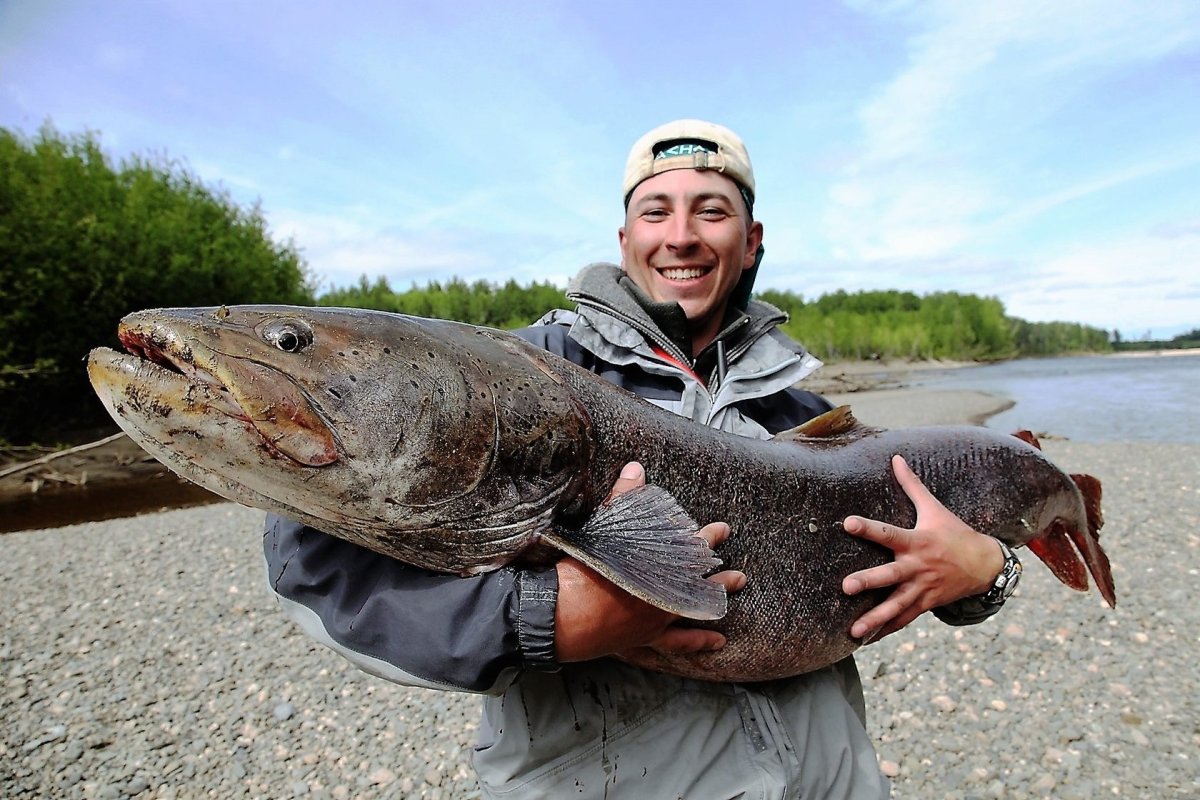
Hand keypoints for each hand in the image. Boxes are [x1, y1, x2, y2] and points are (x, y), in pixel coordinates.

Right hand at [554, 462, 745, 662]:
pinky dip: (696, 644)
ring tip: (732, 608)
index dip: (708, 536)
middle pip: (700, 583)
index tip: (723, 530)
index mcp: (660, 566)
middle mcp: (665, 595)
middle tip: (739, 576)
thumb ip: (623, 498)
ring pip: (693, 614)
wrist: (565, 611)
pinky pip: (675, 644)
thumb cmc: (584, 570)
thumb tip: (636, 469)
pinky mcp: (642, 639)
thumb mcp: (604, 528)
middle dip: (719, 577)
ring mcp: (656, 619)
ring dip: (715, 608)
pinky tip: (715, 645)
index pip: (692, 547)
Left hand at [841, 455, 1004, 641]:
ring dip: (875, 618)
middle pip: (890, 575)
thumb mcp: (934, 508)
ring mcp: (921, 588)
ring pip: (896, 606)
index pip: (888, 532)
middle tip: (846, 586)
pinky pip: (904, 619)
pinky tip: (867, 640)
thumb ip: (911, 485)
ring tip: (854, 631)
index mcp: (916, 541)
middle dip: (869, 581)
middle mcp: (917, 567)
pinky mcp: (925, 603)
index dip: (868, 528)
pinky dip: (887, 630)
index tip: (848, 523)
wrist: (985, 565)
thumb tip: (896, 458)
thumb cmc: (953, 532)